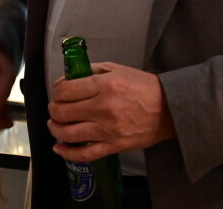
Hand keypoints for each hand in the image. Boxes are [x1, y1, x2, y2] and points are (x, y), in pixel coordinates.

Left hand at [47, 62, 174, 161]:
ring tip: (55, 125)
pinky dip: (67, 153)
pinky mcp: (114, 146)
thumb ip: (90, 71)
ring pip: (69, 133)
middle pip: (63, 112)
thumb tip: (66, 80)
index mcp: (104, 85)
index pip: (65, 91)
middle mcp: (103, 108)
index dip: (56, 91)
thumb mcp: (116, 69)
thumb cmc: (143, 86)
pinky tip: (59, 149)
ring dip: (55, 129)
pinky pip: (85, 154)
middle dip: (53, 110)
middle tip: (55, 108)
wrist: (169, 108)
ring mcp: (108, 129)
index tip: (58, 92)